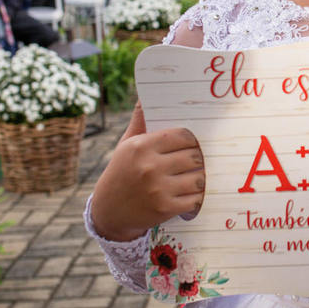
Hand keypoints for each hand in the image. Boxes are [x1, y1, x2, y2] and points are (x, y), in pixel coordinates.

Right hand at [90, 102, 204, 241]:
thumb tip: (144, 95)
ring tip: (195, 176)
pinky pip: (194, 199)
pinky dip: (196, 197)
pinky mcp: (165, 208)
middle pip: (194, 156)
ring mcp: (158, 189)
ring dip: (200, 178)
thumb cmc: (121, 172)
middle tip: (196, 161)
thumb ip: (140, 120)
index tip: (192, 144)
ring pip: (198, 177)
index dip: (192, 140)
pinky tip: (190, 194)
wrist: (108, 212)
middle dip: (198, 159)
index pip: (183, 135)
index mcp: (141, 147)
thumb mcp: (126, 145)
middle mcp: (150, 166)